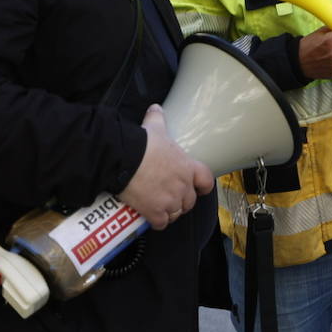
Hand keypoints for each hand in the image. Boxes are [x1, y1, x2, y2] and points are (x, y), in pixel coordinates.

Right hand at [118, 105, 214, 230]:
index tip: (198, 189)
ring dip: (170, 213)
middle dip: (182, 202)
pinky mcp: (155, 211)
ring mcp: (170, 200)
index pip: (206, 180)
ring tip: (162, 210)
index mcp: (188, 167)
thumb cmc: (143, 144)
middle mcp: (183, 185)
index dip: (202, 186)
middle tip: (172, 199)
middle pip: (190, 201)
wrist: (125, 160)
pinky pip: (161, 223)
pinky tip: (151, 218)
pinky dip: (157, 222)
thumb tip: (156, 108)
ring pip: (176, 213)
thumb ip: (158, 118)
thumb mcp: (155, 128)